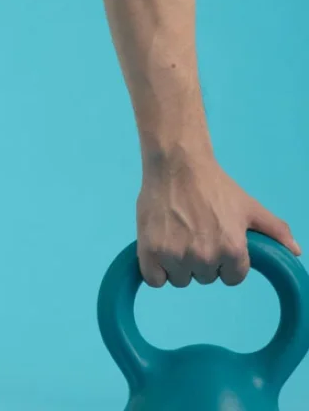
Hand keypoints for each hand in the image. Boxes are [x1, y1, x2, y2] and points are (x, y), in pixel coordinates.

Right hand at [136, 153, 299, 287]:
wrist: (176, 164)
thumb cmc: (214, 184)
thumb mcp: (249, 206)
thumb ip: (275, 230)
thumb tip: (296, 251)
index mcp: (232, 250)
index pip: (231, 277)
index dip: (224, 260)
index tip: (213, 239)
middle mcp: (204, 257)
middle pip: (204, 277)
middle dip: (200, 260)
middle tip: (192, 232)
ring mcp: (175, 255)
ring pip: (180, 279)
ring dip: (177, 264)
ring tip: (174, 235)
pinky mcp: (150, 251)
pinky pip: (154, 280)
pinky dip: (156, 269)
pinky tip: (158, 249)